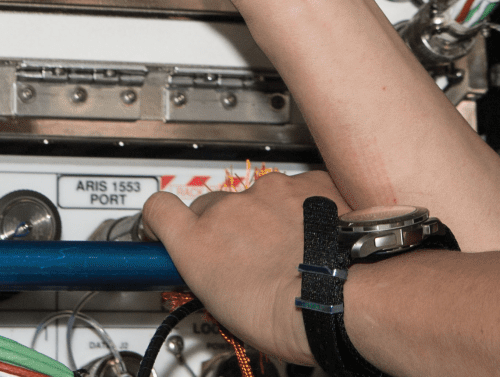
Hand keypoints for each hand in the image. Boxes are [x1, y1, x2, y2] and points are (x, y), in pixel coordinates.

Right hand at [141, 170, 339, 366]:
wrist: (340, 299)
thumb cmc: (288, 317)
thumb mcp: (226, 309)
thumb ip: (211, 274)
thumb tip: (216, 272)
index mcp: (199, 243)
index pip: (158, 210)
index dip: (160, 217)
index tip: (164, 225)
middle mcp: (228, 209)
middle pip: (211, 205)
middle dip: (224, 226)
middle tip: (246, 255)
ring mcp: (268, 192)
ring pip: (258, 197)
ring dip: (267, 217)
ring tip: (290, 250)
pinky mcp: (304, 183)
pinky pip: (296, 190)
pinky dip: (302, 207)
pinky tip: (313, 234)